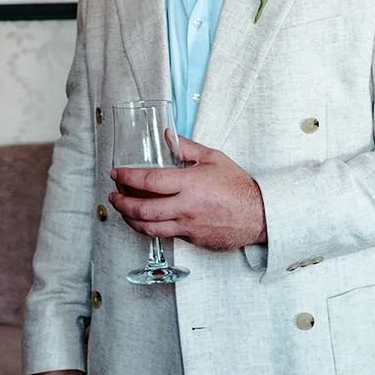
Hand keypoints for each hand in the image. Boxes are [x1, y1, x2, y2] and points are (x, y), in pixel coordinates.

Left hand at [109, 134, 266, 250]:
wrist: (261, 215)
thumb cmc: (238, 186)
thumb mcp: (213, 158)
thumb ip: (186, 147)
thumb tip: (167, 135)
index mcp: (190, 183)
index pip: (149, 180)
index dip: (127, 177)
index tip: (116, 173)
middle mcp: (186, 206)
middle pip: (142, 208)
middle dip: (121, 202)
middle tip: (113, 196)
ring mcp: (188, 225)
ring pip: (149, 227)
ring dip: (130, 219)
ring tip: (123, 210)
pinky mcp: (192, 239)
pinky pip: (165, 234)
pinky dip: (150, 227)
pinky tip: (144, 220)